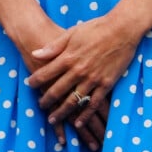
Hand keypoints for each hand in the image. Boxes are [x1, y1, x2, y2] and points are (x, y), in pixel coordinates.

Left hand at [27, 14, 138, 131]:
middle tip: (40, 106)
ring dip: (61, 112)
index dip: (35, 80)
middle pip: (57, 91)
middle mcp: (78, 71)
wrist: (122, 29)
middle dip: (46, 100)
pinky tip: (78, 123)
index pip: (46, 73)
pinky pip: (93, 104)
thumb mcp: (73, 32)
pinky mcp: (106, 84)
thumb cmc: (96, 28)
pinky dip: (85, 115)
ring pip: (73, 101)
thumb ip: (54, 46)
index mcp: (69, 57)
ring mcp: (92, 79)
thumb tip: (35, 54)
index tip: (29, 85)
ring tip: (53, 118)